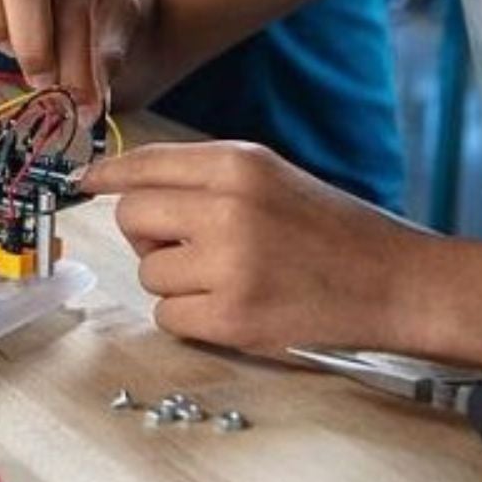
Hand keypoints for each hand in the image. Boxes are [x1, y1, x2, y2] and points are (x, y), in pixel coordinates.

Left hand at [84, 141, 421, 355]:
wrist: (397, 282)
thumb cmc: (329, 229)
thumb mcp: (269, 175)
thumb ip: (200, 174)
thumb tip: (120, 179)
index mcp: (236, 164)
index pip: (142, 164)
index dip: (106, 175)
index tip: (84, 182)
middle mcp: (227, 208)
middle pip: (130, 218)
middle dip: (147, 236)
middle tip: (186, 246)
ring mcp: (229, 265)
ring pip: (148, 273)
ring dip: (175, 281)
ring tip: (228, 277)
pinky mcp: (233, 318)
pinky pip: (167, 316)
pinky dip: (190, 318)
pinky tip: (232, 306)